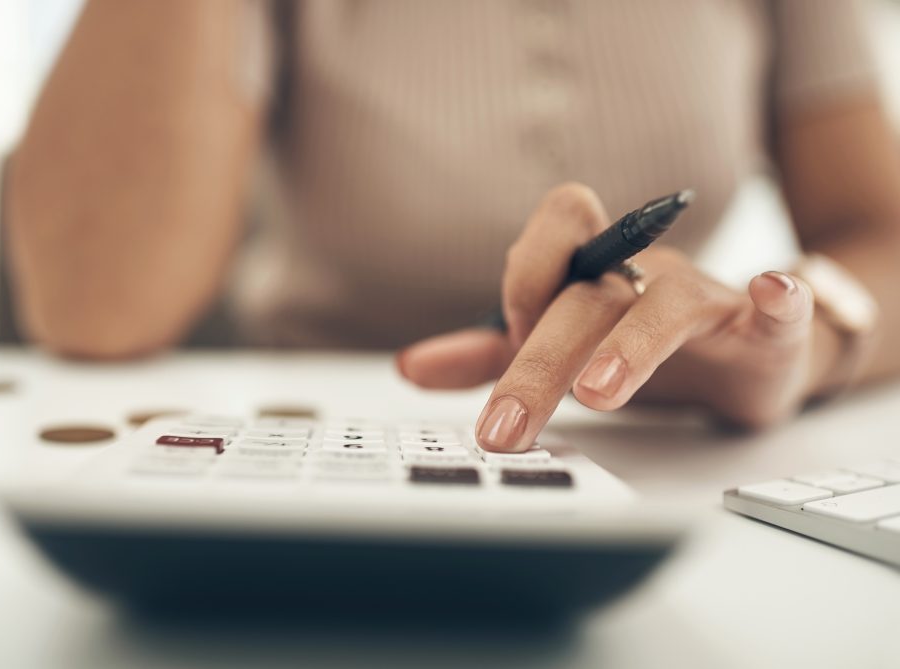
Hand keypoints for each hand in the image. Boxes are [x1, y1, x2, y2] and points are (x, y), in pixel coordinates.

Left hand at [397, 183, 833, 451]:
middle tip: (504, 428)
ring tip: (598, 395)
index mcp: (594, 274)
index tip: (507, 340)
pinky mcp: (766, 330)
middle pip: (586, 297)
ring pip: (666, 302)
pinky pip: (779, 304)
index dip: (524, 278)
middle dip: (539, 362)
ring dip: (630, 345)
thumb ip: (489, 356)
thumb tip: (408, 366)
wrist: (744, 356)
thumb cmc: (641, 348)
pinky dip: (778, 299)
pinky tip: (770, 297)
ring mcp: (707, 298)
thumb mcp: (560, 350)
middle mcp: (645, 275)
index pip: (556, 230)